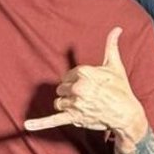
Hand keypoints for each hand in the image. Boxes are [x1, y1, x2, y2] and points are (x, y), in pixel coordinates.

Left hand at [23, 27, 148, 138]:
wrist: (126, 113)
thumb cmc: (121, 89)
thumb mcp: (115, 65)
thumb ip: (111, 46)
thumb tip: (117, 28)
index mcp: (84, 72)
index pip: (68, 75)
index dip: (77, 80)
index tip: (89, 85)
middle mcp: (78, 87)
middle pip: (61, 88)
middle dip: (71, 92)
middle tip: (87, 96)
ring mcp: (75, 103)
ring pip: (58, 103)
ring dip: (67, 105)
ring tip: (82, 106)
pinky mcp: (74, 117)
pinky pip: (53, 120)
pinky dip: (40, 124)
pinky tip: (27, 124)